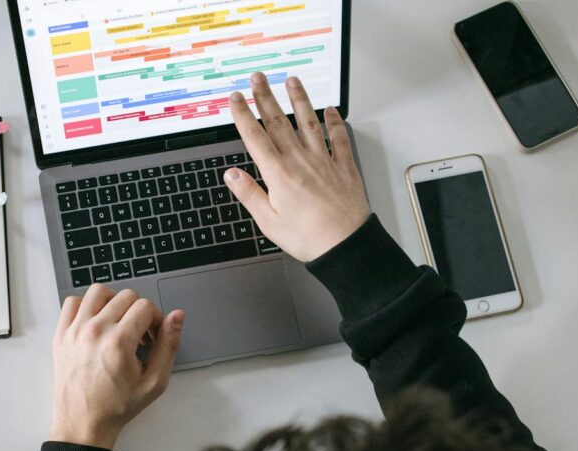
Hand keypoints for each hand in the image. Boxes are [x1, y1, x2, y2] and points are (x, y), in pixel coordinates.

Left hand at [51, 285, 183, 449]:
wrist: (83, 423)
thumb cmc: (116, 406)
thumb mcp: (154, 382)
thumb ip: (169, 346)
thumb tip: (177, 317)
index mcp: (118, 342)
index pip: (145, 306)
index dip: (156, 319)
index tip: (153, 336)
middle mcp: (95, 331)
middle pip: (126, 296)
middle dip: (139, 311)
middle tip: (138, 335)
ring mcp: (74, 331)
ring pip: (98, 291)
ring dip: (113, 302)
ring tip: (118, 323)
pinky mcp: (61, 335)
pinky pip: (72, 302)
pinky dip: (86, 306)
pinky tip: (95, 323)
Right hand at [224, 72, 371, 261]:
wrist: (346, 244)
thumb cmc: (308, 237)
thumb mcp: (269, 221)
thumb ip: (249, 194)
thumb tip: (231, 174)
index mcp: (278, 174)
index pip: (255, 137)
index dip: (243, 115)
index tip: (235, 99)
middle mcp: (300, 161)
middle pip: (279, 122)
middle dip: (265, 98)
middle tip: (257, 78)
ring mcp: (323, 161)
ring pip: (308, 122)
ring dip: (299, 100)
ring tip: (292, 81)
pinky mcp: (343, 167)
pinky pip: (339, 138)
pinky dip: (335, 122)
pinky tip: (331, 110)